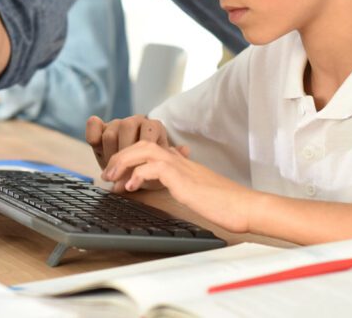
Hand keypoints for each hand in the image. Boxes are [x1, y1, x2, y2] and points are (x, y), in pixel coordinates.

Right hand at [85, 115, 171, 171]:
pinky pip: (94, 125)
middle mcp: (137, 120)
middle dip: (121, 156)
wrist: (130, 168)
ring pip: (110, 132)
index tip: (133, 175)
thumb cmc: (148, 167)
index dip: (138, 157)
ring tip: (112, 171)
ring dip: (109, 153)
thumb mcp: (161, 166)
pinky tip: (98, 150)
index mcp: (154, 127)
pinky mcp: (101, 124)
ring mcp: (118, 121)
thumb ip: (172, 158)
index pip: (145, 135)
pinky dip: (94, 135)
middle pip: (125, 129)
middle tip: (118, 176)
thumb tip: (185, 149)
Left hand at [104, 141, 253, 232]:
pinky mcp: (184, 178)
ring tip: (111, 178)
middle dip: (120, 156)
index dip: (129, 157)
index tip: (115, 174)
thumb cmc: (224, 204)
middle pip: (142, 143)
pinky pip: (155, 167)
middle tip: (106, 174)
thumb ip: (181, 184)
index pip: (150, 149)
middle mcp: (180, 160)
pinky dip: (138, 174)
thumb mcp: (196, 192)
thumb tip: (165, 186)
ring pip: (145, 149)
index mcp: (182, 163)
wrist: (245, 207)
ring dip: (123, 161)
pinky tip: (130, 188)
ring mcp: (182, 167)